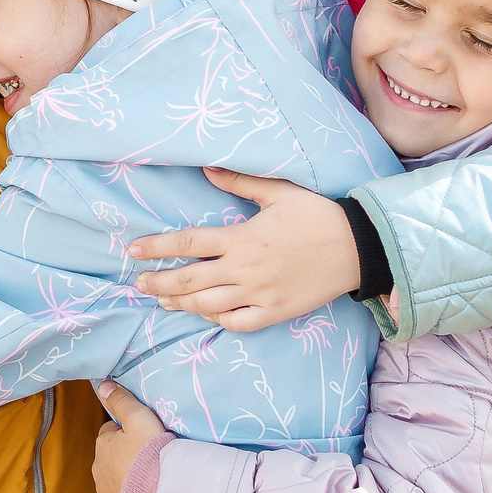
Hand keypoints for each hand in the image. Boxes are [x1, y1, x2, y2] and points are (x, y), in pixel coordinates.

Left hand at [91, 380, 167, 492]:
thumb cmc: (150, 454)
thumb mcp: (140, 419)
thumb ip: (121, 401)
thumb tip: (103, 385)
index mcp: (103, 445)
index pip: (110, 432)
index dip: (126, 432)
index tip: (143, 437)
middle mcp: (98, 469)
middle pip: (111, 455)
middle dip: (125, 455)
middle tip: (149, 457)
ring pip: (115, 477)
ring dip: (127, 476)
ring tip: (149, 477)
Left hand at [130, 168, 360, 331]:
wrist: (356, 247)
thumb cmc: (317, 215)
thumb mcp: (278, 191)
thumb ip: (239, 182)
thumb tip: (207, 169)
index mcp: (242, 238)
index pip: (189, 243)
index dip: (158, 248)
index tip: (134, 252)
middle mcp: (245, 269)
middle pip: (190, 280)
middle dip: (160, 281)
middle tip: (140, 283)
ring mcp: (259, 294)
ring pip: (208, 304)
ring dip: (180, 303)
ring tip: (162, 300)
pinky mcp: (275, 312)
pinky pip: (237, 322)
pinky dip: (217, 320)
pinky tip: (205, 313)